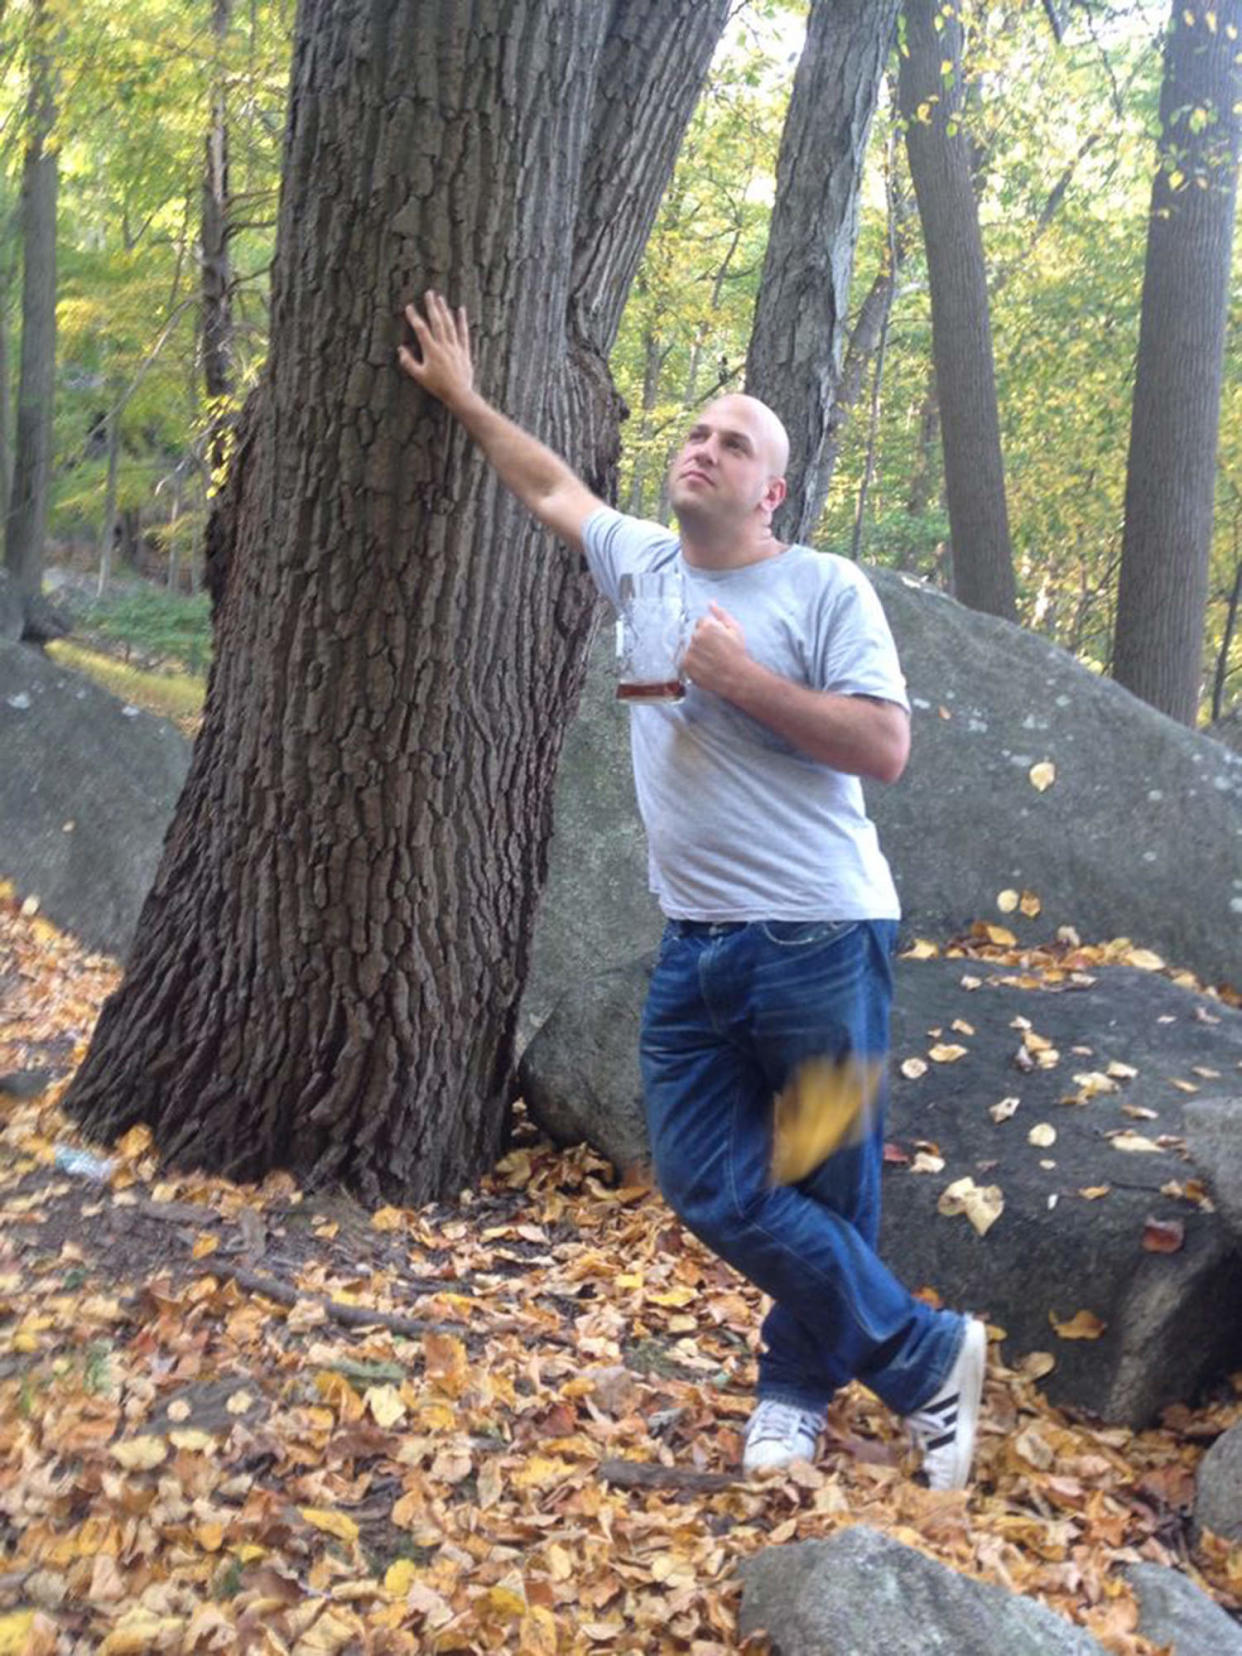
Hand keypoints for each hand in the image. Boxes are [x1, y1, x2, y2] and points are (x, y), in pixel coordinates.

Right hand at [398, 289, 473, 406]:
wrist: (458, 394)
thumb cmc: (438, 387)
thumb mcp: (420, 377)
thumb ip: (409, 362)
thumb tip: (400, 349)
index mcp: (431, 351)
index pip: (421, 329)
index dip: (414, 317)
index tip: (409, 307)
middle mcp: (444, 346)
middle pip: (437, 321)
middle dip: (432, 306)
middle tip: (428, 293)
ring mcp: (455, 347)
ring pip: (449, 324)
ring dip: (444, 310)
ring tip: (440, 298)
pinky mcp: (464, 351)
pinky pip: (463, 333)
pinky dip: (462, 321)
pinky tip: (460, 310)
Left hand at [681, 602, 750, 695]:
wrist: (736, 677)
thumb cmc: (737, 652)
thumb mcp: (735, 628)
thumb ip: (721, 613)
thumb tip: (710, 602)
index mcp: (707, 626)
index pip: (701, 622)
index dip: (711, 630)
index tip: (719, 640)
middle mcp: (695, 637)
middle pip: (695, 634)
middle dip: (703, 640)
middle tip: (716, 651)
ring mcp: (689, 651)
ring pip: (691, 647)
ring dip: (698, 652)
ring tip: (711, 660)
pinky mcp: (686, 665)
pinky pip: (687, 660)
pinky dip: (694, 663)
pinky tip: (706, 666)